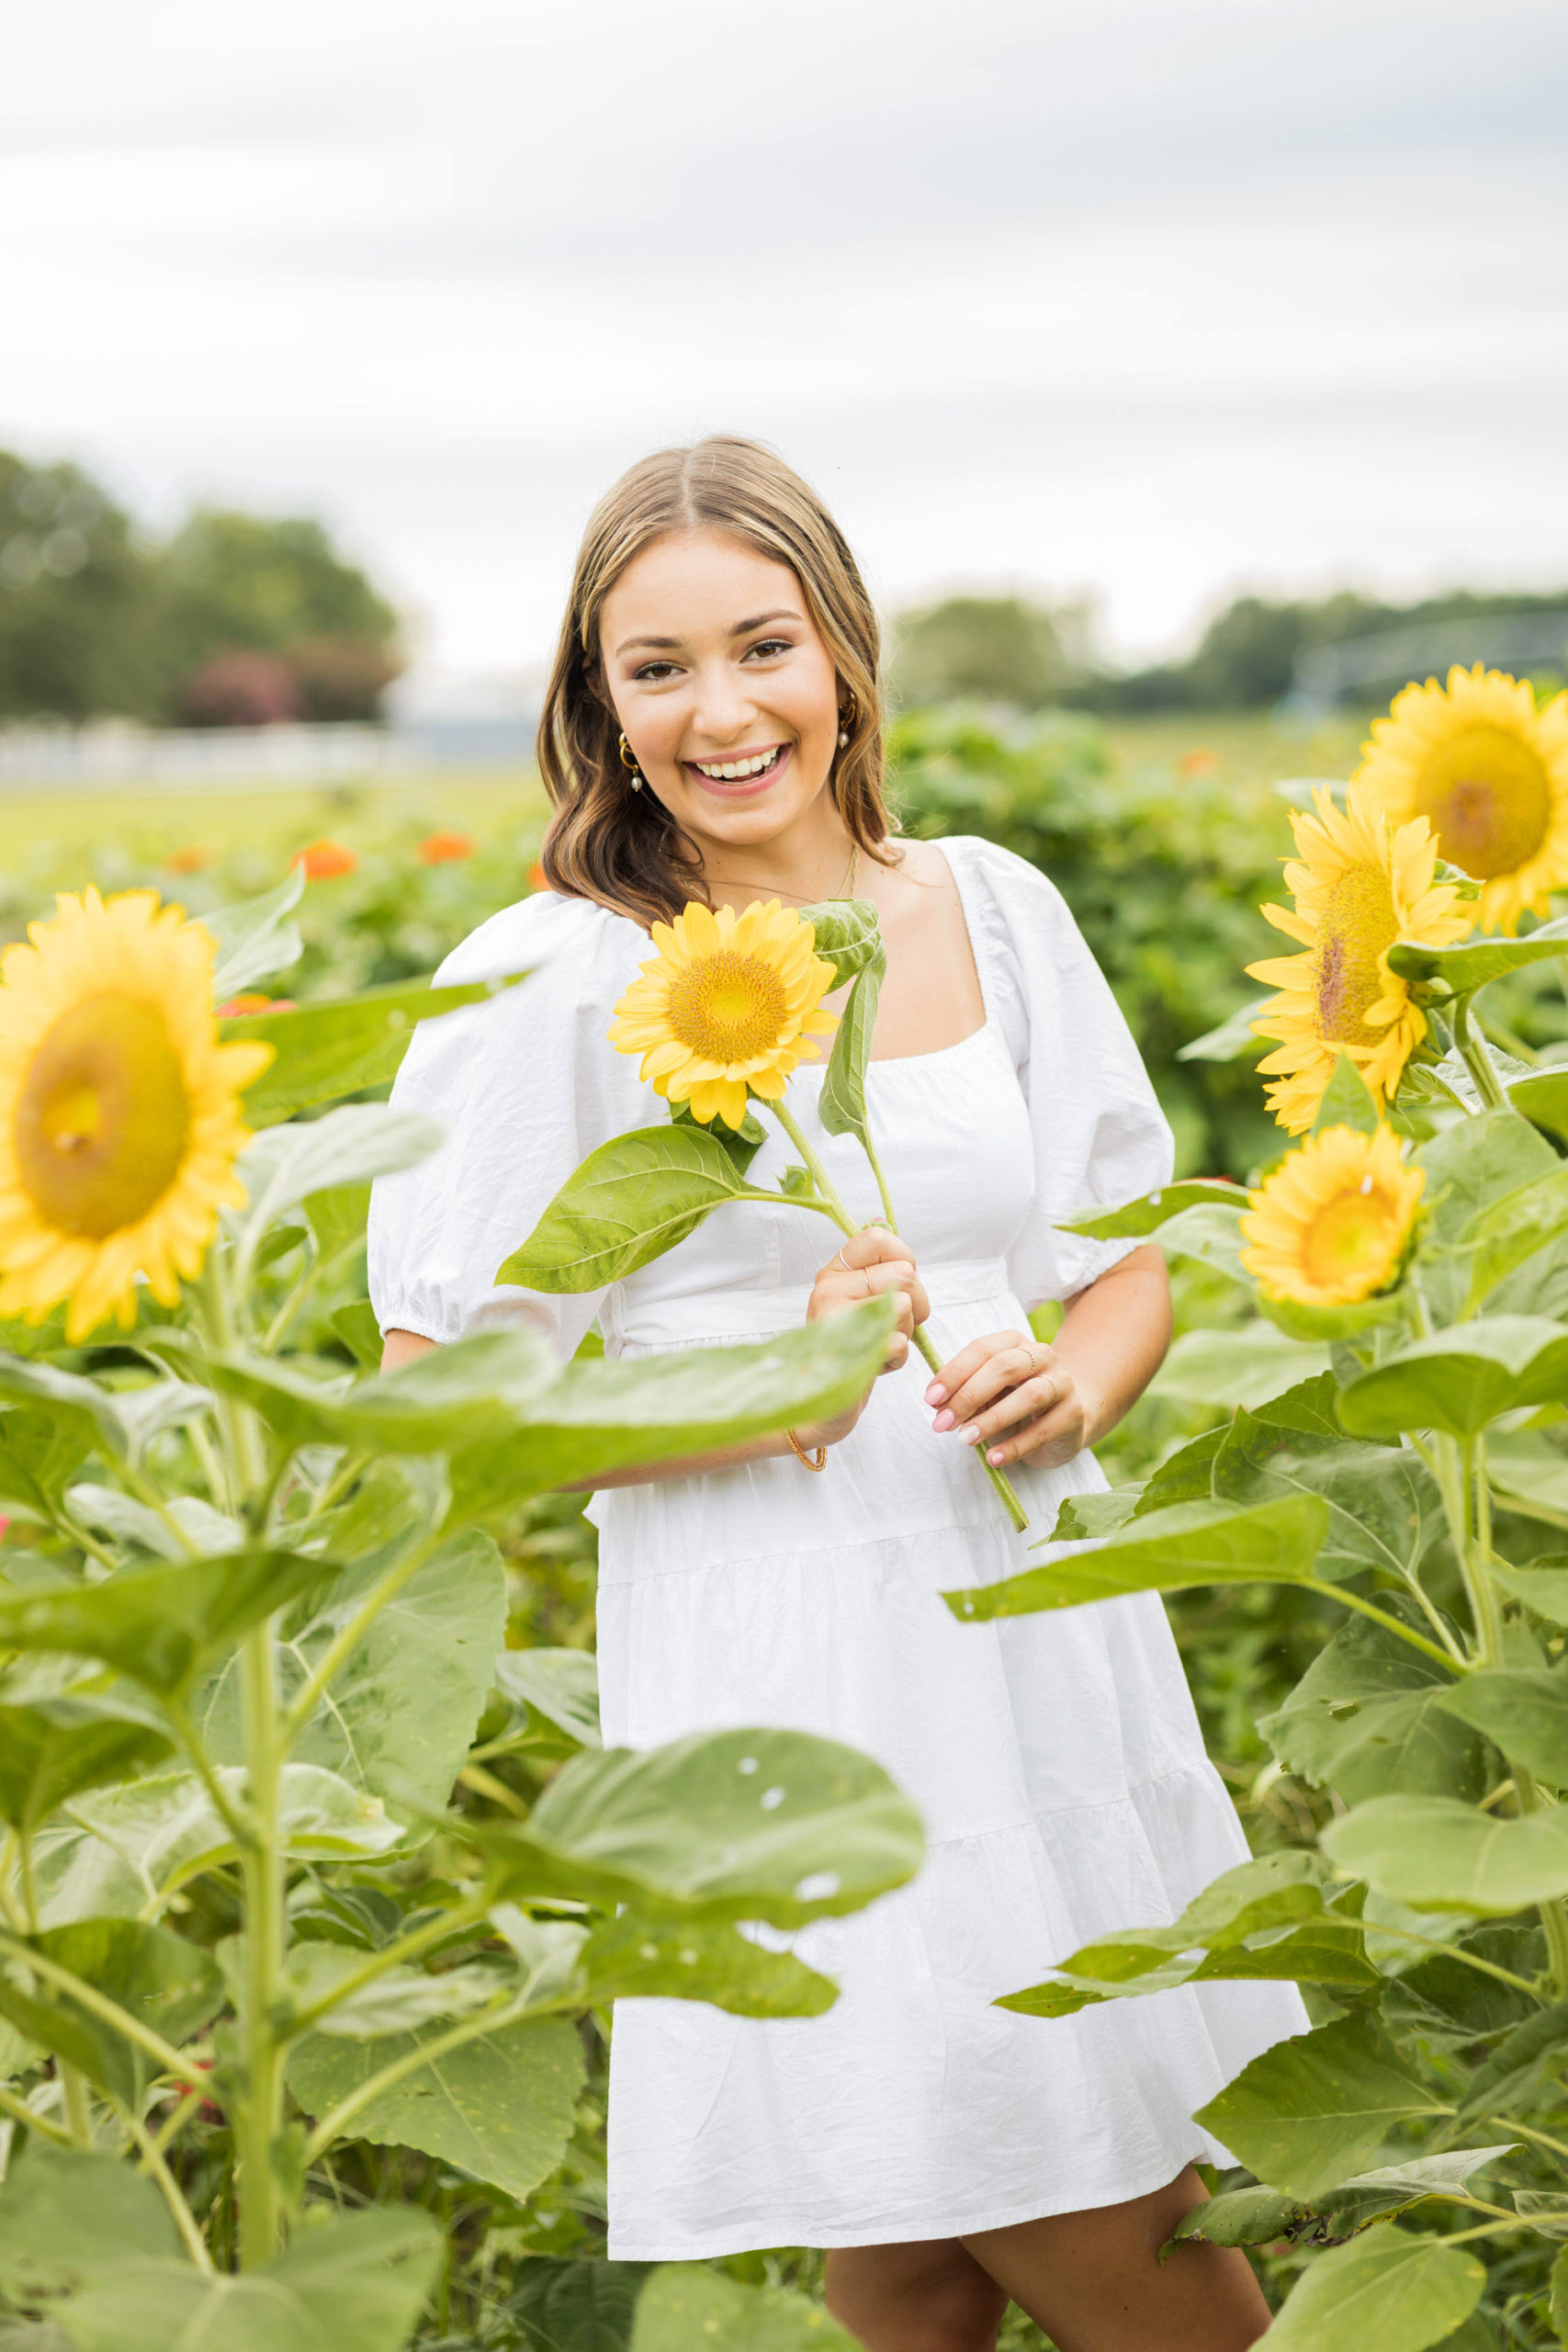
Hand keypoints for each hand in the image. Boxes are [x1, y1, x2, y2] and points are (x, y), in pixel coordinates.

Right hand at [791, 1228, 929, 1450]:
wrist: (817, 1404)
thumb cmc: (849, 1349)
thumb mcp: (860, 1302)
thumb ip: (877, 1271)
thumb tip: (886, 1228)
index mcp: (833, 1272)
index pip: (877, 1237)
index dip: (903, 1258)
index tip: (900, 1282)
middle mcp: (828, 1289)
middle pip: (905, 1274)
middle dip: (916, 1304)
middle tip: (896, 1324)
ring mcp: (834, 1320)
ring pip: (906, 1305)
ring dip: (906, 1331)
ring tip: (881, 1344)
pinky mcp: (845, 1351)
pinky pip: (898, 1341)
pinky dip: (898, 1357)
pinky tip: (876, 1363)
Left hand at [925, 1328, 1094, 1470]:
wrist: (1067, 1418)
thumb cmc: (1016, 1401)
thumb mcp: (989, 1391)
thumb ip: (965, 1392)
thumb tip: (938, 1405)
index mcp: (1015, 1343)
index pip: (982, 1350)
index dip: (954, 1373)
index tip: (931, 1399)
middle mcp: (1042, 1356)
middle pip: (1004, 1367)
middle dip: (969, 1396)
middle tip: (943, 1423)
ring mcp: (1062, 1383)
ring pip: (1030, 1395)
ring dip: (992, 1419)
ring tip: (965, 1439)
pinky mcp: (1073, 1414)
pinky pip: (1043, 1430)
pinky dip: (1015, 1447)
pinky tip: (993, 1458)